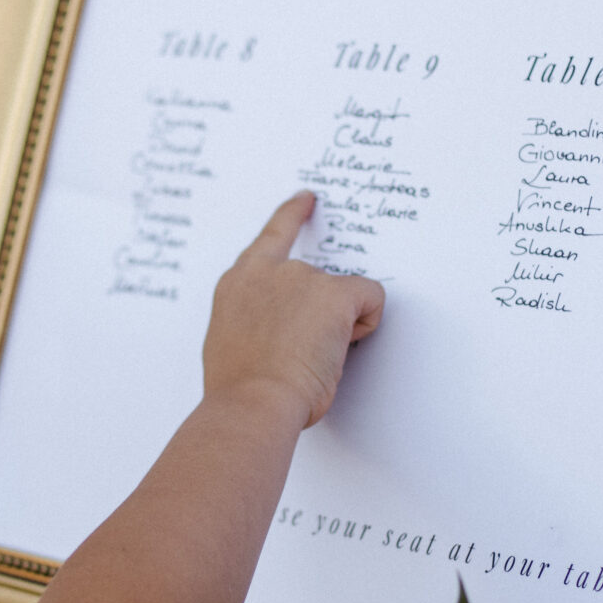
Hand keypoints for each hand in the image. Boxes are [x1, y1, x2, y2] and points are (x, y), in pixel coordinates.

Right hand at [202, 192, 385, 427]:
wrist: (252, 402)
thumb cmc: (240, 390)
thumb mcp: (232, 345)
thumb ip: (253, 323)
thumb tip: (275, 334)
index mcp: (238, 284)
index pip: (270, 238)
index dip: (291, 216)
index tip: (306, 199)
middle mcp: (268, 272)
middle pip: (314, 281)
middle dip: (318, 314)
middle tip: (302, 355)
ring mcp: (302, 278)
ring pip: (340, 297)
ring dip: (336, 324)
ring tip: (311, 360)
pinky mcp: (334, 294)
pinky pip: (369, 297)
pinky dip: (367, 321)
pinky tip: (344, 346)